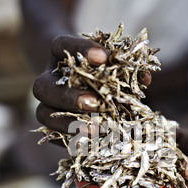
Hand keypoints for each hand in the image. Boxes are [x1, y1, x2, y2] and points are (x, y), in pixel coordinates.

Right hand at [33, 35, 150, 134]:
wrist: (81, 79)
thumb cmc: (101, 67)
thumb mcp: (111, 60)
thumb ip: (126, 66)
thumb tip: (145, 78)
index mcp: (59, 55)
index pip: (62, 45)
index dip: (80, 50)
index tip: (104, 57)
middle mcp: (48, 79)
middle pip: (42, 86)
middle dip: (69, 96)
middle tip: (94, 103)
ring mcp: (46, 104)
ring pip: (42, 113)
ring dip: (68, 123)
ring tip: (94, 129)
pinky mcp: (51, 126)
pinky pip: (53, 135)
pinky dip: (71, 139)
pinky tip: (91, 142)